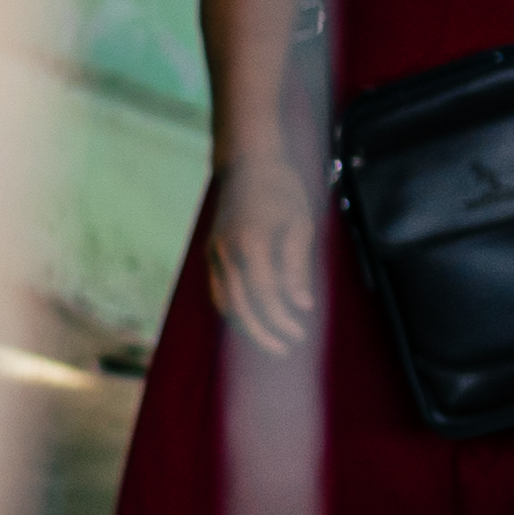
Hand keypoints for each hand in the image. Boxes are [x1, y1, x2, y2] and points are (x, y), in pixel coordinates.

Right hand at [203, 158, 323, 361]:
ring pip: (224, 303)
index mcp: (248, 243)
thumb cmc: (280, 191)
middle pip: (238, 306)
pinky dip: (235, 312)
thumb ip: (298, 267)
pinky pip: (220, 292)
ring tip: (271, 342)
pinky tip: (254, 321)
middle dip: (262, 333)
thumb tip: (302, 306)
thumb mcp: (300, 224)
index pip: (263, 294)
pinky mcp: (211, 256)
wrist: (247, 165)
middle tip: (286, 348)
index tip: (301, 332)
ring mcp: (213, 255)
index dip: (281, 318)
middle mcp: (224, 252)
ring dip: (246, 327)